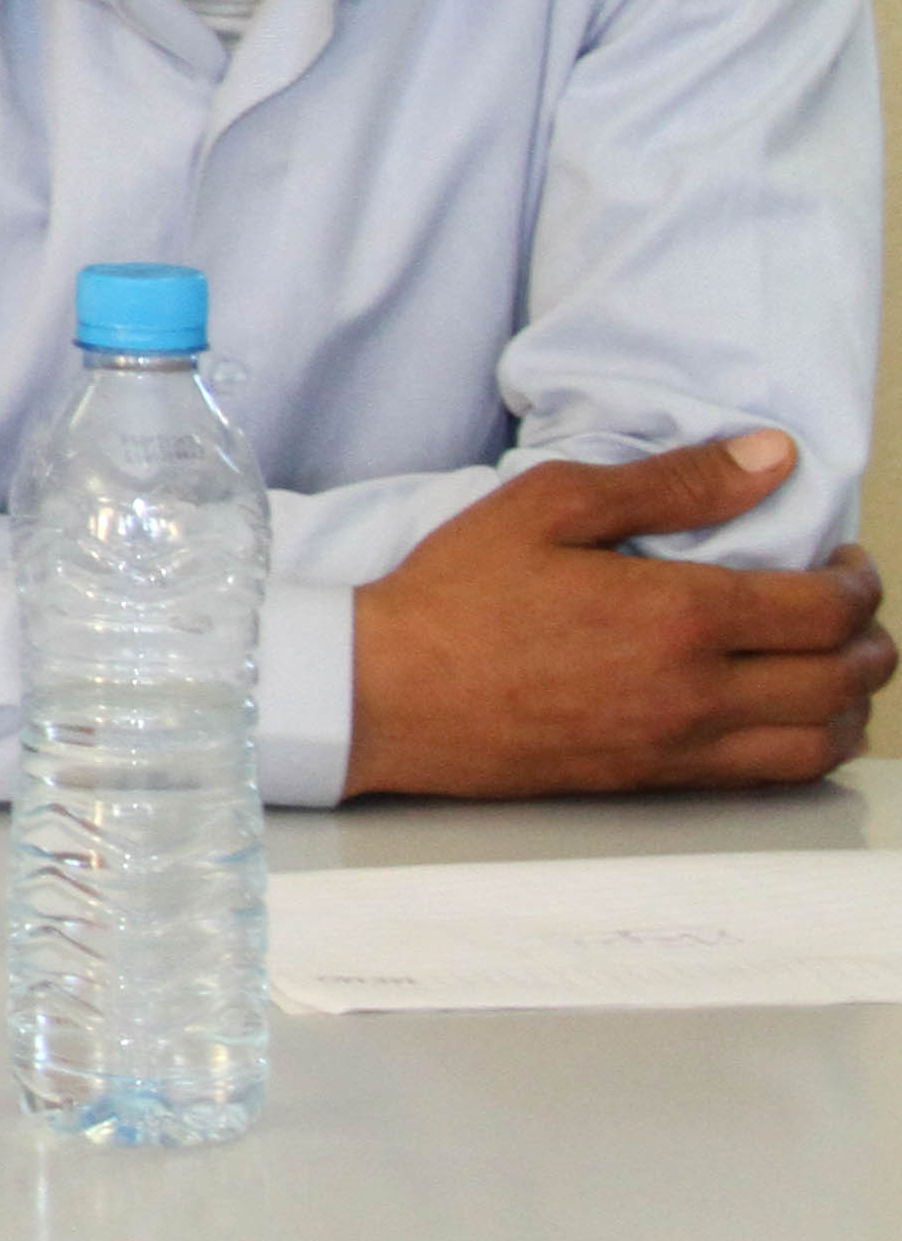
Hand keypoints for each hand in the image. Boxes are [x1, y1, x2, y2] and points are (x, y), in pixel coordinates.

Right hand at [345, 432, 892, 797]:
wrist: (387, 693)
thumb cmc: (457, 594)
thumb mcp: (550, 505)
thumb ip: (672, 482)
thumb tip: (770, 458)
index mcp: (680, 615)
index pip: (824, 610)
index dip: (858, 583)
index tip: (845, 562)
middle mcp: (697, 691)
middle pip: (840, 678)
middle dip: (870, 641)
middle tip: (855, 611)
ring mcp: (680, 746)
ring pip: (820, 741)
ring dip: (850, 702)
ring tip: (835, 667)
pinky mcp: (655, 782)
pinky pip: (772, 778)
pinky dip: (808, 747)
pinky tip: (789, 719)